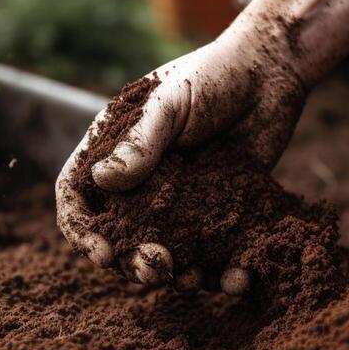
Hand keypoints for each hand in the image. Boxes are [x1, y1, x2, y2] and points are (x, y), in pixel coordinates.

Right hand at [56, 27, 306, 293]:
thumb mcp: (172, 101)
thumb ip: (140, 141)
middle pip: (121, 237)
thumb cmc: (214, 75)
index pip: (77, 196)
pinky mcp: (219, 213)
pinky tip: (239, 277)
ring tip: (193, 277)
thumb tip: (101, 181)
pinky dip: (224, 272)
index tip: (102, 252)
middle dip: (133, 261)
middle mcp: (141, 182)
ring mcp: (180, 201)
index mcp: (114, 151)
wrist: (271, 72)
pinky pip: (215, 253)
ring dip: (176, 274)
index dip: (82, 230)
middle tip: (157, 268)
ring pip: (167, 252)